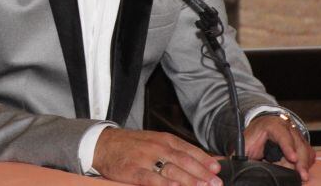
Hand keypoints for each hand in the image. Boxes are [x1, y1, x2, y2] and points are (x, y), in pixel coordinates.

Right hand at [93, 128, 222, 185]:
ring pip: (171, 169)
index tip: (217, 170)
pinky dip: (165, 183)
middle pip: (184, 161)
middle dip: (202, 174)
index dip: (204, 160)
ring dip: (190, 180)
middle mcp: (156, 147)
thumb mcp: (154, 140)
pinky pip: (151, 179)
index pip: (189, 150)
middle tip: (216, 183)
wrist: (103, 144)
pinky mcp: (133, 171)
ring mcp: (145, 159)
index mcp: (164, 139)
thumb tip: (203, 161)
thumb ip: (176, 150)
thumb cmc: (132, 144)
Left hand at [244, 114, 315, 180]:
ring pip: (306, 151)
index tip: (292, 158)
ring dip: (303, 165)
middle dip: (300, 161)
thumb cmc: (253, 137)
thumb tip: (233, 163)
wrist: (261, 130)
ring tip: (298, 175)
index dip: (287, 146)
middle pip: (298, 145)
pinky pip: (309, 156)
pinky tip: (299, 171)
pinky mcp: (303, 144)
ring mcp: (297, 135)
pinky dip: (306, 165)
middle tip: (301, 175)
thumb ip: (240, 154)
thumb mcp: (244, 144)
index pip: (282, 135)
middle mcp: (288, 128)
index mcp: (272, 125)